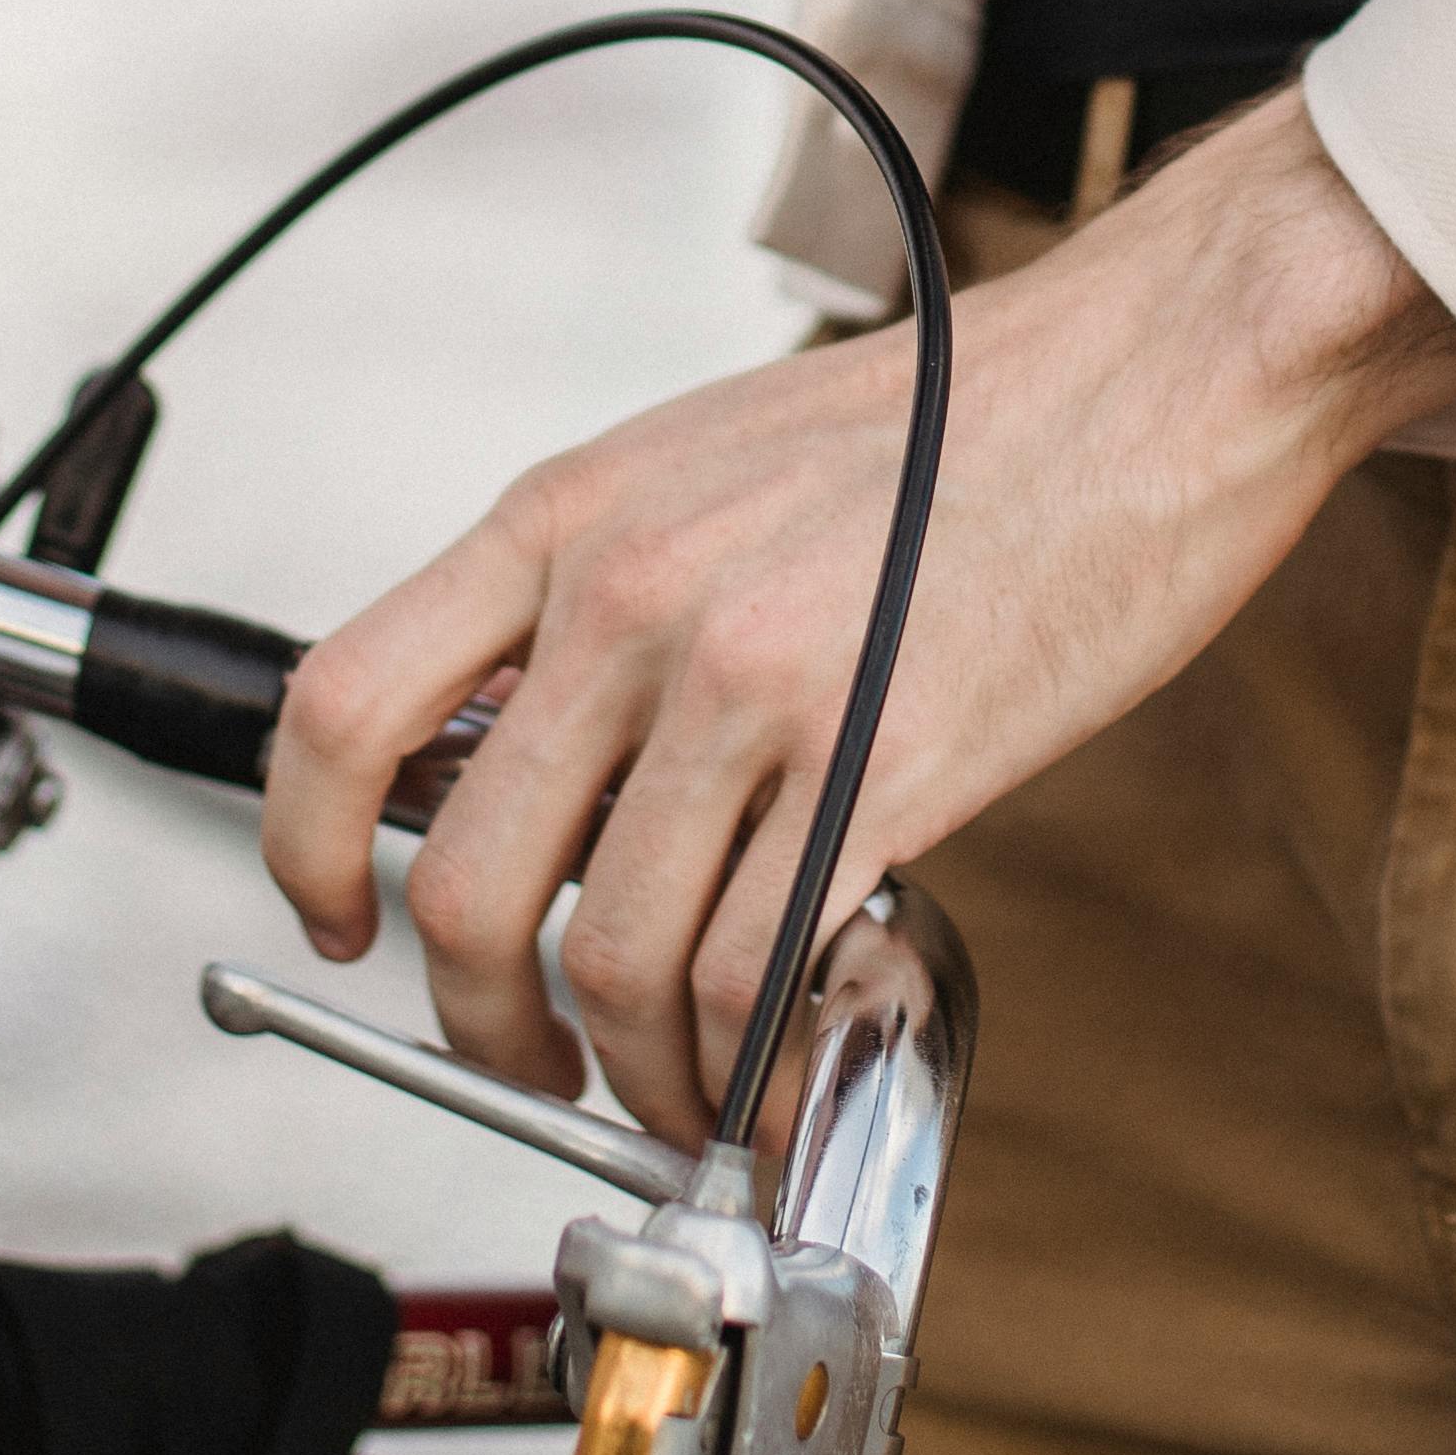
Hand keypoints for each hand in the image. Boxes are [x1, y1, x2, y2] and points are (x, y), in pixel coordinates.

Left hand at [256, 97, 1455, 1145]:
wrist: (1152, 370)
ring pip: (603, 958)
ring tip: (677, 1083)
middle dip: (478, 1021)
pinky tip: (770, 1071)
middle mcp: (632, 596)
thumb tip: (542, 756)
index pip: (342, 702)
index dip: (303, 846)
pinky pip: (748, 974)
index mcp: (572, 514)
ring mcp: (750, 684)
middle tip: (527, 1054)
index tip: (338, 918)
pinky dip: (742, 1066)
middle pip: (461, 883)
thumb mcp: (713, 462)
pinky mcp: (878, 766)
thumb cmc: (965, 415)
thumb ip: (602, 593)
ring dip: (627, 1069)